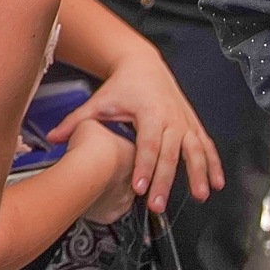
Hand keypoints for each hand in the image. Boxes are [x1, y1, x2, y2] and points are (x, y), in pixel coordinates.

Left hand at [49, 50, 221, 213]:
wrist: (143, 64)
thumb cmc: (121, 85)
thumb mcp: (98, 102)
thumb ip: (76, 122)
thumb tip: (52, 139)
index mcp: (148, 111)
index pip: (148, 144)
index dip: (145, 166)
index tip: (140, 187)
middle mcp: (170, 117)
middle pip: (170, 153)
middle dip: (165, 180)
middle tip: (158, 204)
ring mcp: (184, 121)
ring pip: (194, 151)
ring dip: (198, 174)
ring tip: (199, 196)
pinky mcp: (192, 124)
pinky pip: (206, 146)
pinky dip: (213, 164)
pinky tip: (217, 183)